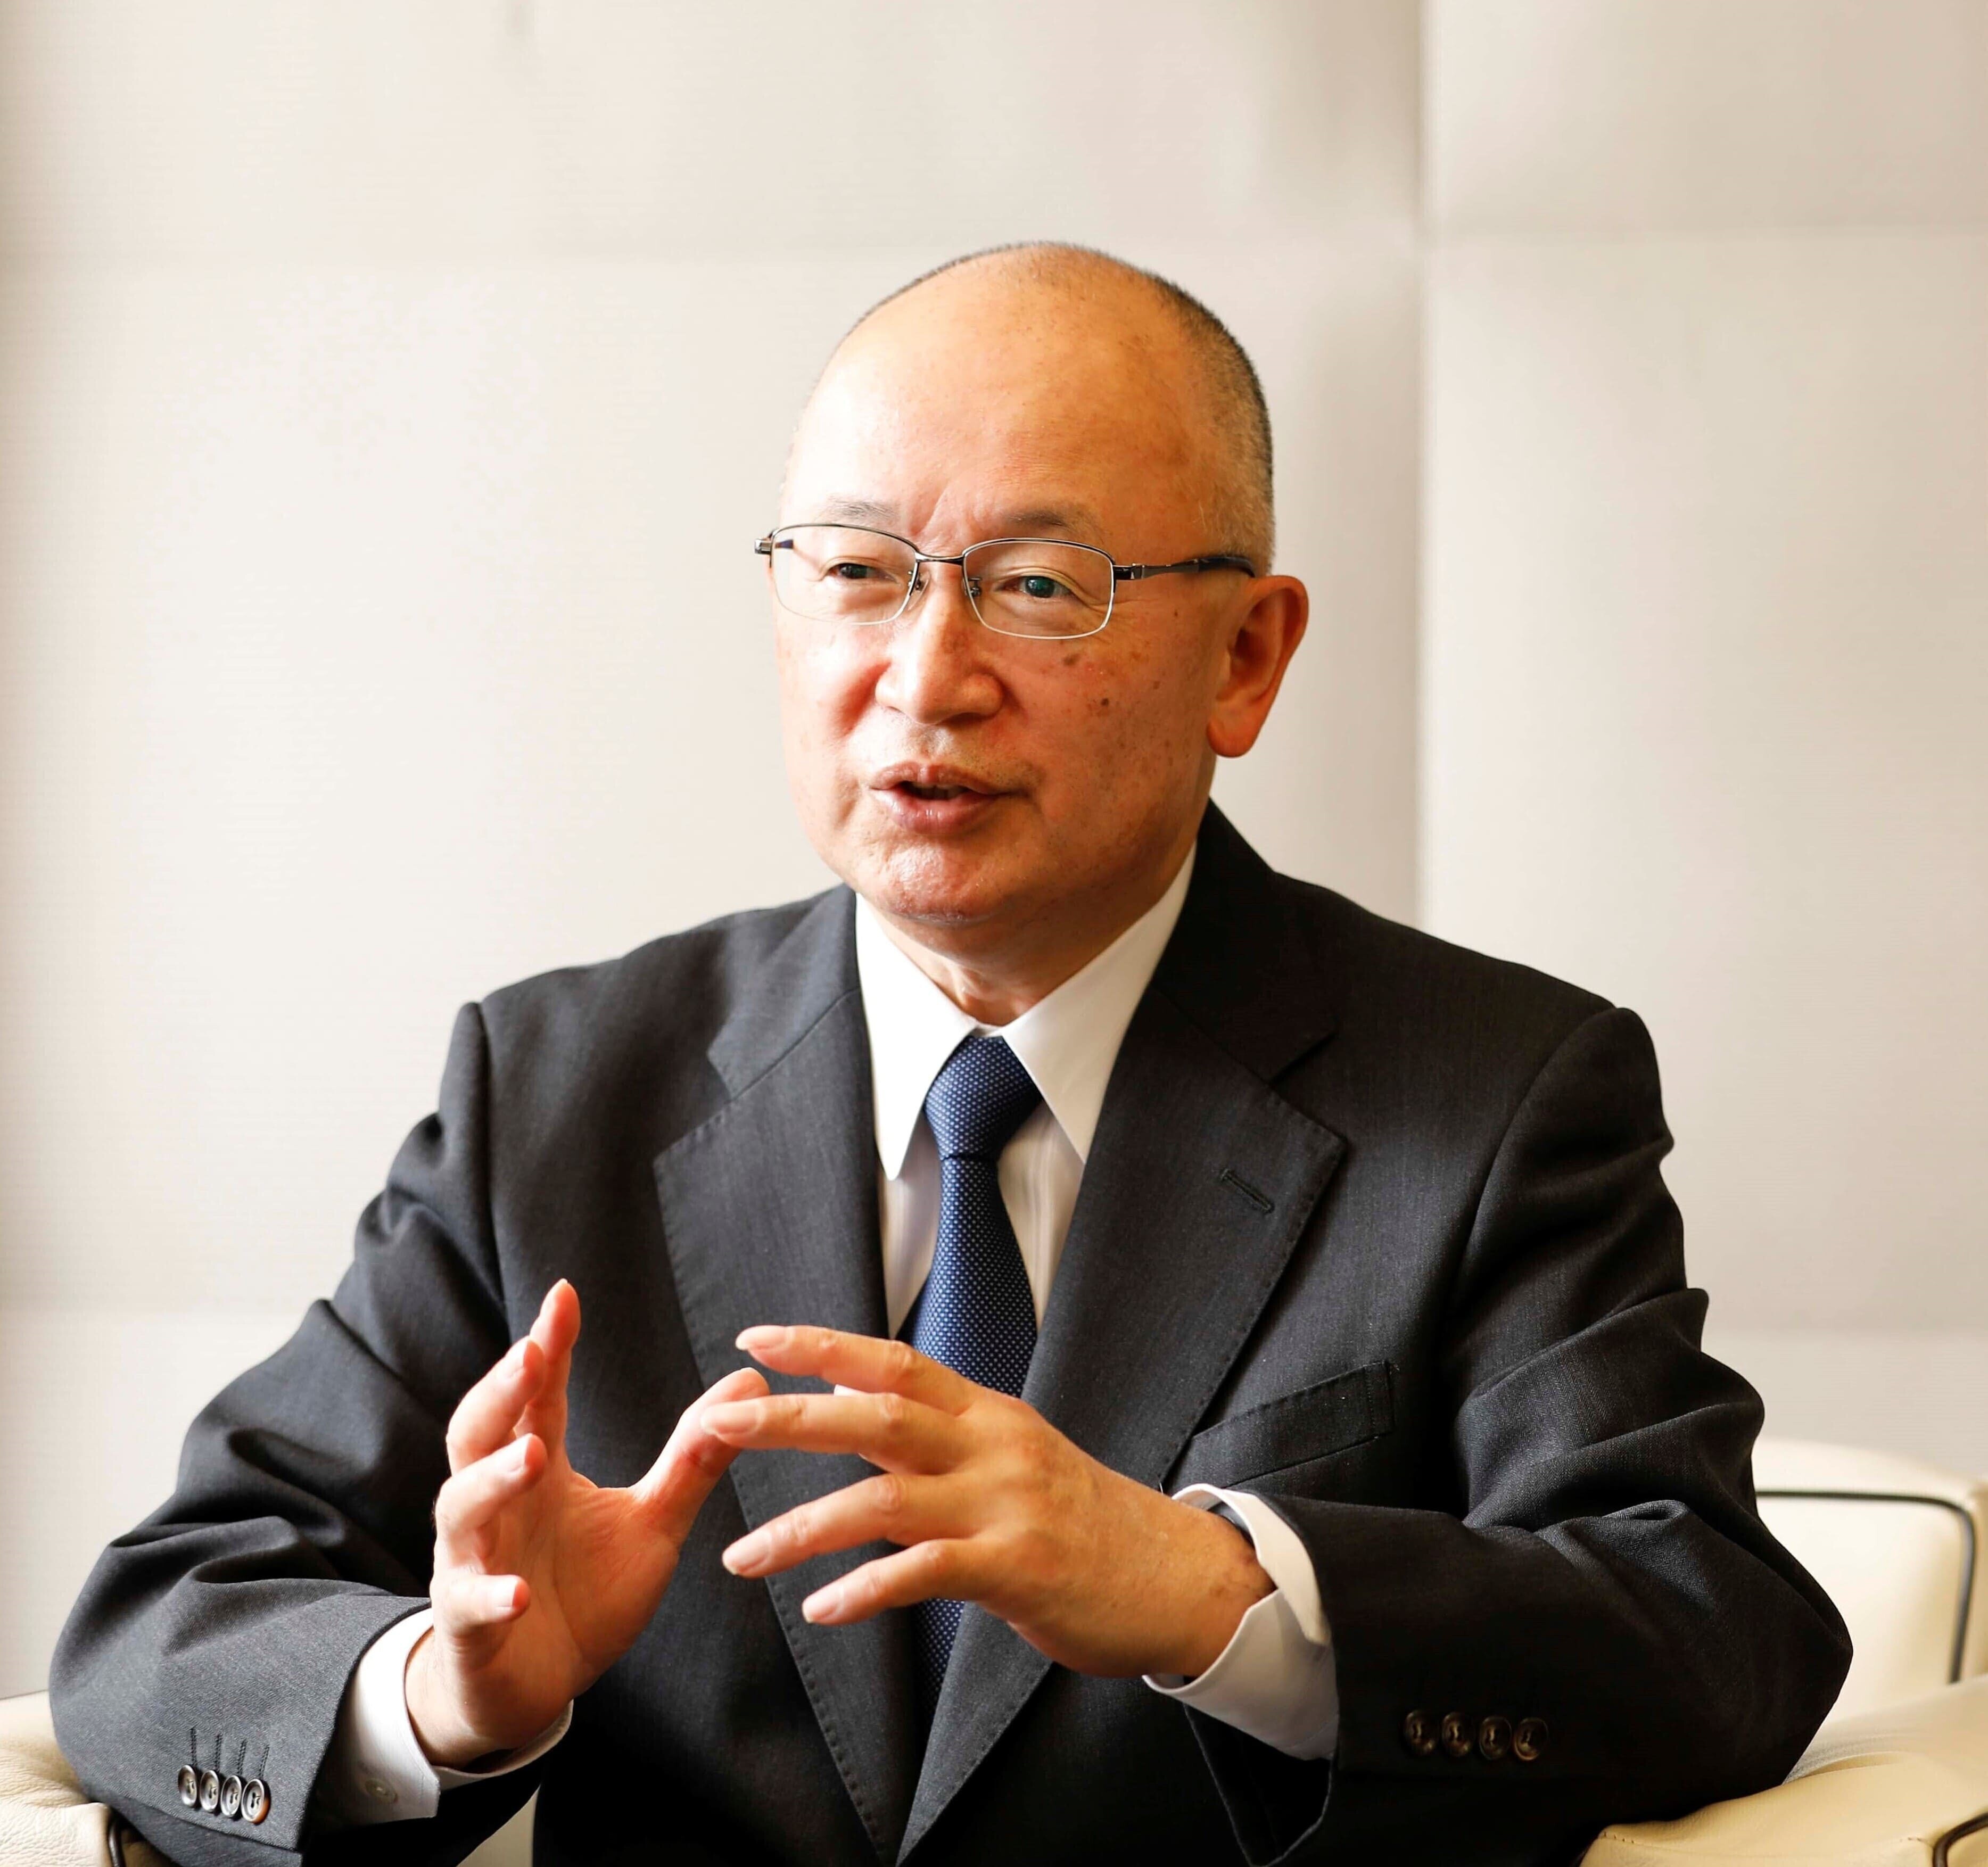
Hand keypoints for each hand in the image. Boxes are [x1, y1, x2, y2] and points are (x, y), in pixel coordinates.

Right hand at [406, 1280, 767, 1764]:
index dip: (546, 1346)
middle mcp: (496, 1506)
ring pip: (462, 1508)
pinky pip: (468, 1606)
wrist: (533, 1689)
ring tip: (532, 1457)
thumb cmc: (584, 1594)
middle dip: (500, 1392)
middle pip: (479, 1434)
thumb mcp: (654, 1522)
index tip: (564, 1293)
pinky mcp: (468, 1627)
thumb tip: (751, 1379)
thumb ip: (694, 1456)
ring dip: (492, 1480)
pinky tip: (516, 1591)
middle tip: (529, 1352)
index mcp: (538, 1471)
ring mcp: (474, 1562)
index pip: (537, 1398)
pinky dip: (489, 1595)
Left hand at [701, 1327, 1270, 1678]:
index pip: (893, 1362)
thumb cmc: (1081, 1518)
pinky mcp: (1016, 1568)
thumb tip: (846, 1393)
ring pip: (885, 1498)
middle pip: (877, 1414)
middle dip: (790, 1418)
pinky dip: (866, 1590)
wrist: (1173, 1574)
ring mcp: (1004, 1505)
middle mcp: (991, 1446)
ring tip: (742, 1556)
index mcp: (985, 1413)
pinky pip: (924, 1574)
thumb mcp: (1010, 1452)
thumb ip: (934, 1428)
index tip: (756, 1338)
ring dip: (803, 1527)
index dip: (822, 1346)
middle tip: (719, 1425)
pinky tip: (823, 1609)